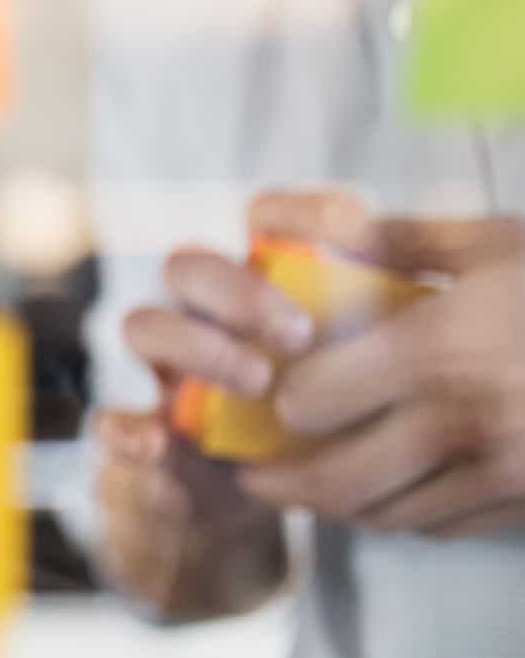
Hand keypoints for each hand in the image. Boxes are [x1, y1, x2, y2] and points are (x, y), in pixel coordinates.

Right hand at [93, 194, 339, 618]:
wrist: (238, 499)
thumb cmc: (307, 423)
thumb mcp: (346, 381)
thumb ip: (368, 346)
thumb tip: (422, 319)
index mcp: (255, 283)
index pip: (263, 218)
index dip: (299, 212)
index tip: (353, 231)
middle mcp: (195, 311)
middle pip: (189, 263)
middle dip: (241, 290)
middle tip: (298, 334)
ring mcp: (155, 369)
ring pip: (142, 323)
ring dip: (198, 346)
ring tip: (255, 382)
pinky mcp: (131, 430)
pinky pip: (109, 419)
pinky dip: (129, 428)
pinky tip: (157, 442)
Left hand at [242, 210, 524, 537]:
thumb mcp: (499, 243)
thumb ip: (404, 239)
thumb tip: (328, 229)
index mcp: (439, 350)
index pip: (314, 400)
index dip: (277, 403)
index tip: (262, 394)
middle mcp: (463, 421)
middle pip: (339, 478)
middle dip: (285, 483)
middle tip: (255, 474)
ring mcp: (505, 471)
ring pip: (390, 514)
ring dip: (339, 509)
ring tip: (308, 488)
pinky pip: (447, 526)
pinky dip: (403, 518)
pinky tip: (387, 495)